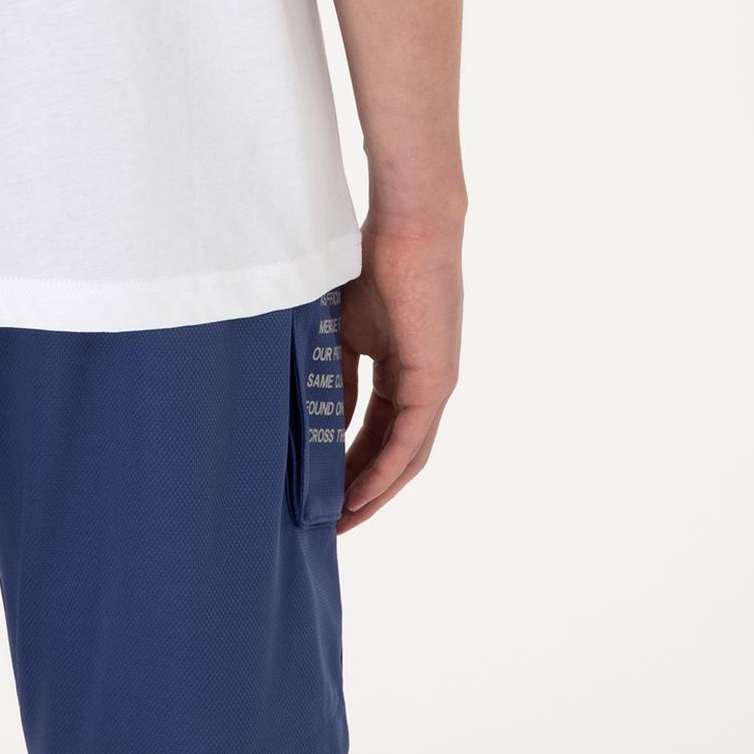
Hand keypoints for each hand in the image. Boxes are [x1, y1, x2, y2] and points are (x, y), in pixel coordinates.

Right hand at [338, 218, 462, 531]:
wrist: (406, 229)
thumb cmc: (372, 264)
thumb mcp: (342, 330)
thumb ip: (336, 375)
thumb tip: (320, 421)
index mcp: (402, 371)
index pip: (376, 432)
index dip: (349, 464)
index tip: (320, 490)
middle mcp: (423, 386)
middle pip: (394, 456)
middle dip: (362, 491)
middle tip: (329, 523)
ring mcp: (432, 386)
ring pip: (405, 457)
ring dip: (374, 493)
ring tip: (340, 522)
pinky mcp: (434, 382)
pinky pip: (408, 441)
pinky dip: (384, 472)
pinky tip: (359, 496)